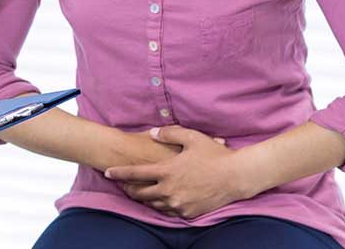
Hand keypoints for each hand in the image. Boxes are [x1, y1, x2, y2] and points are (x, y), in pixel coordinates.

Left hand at [104, 126, 259, 219]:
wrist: (236, 177)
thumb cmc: (215, 154)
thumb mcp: (192, 137)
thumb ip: (169, 134)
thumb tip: (153, 133)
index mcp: (167, 170)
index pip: (135, 173)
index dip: (119, 173)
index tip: (108, 172)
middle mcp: (169, 190)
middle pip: (140, 193)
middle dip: (128, 189)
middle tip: (122, 185)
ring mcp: (179, 203)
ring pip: (153, 204)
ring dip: (144, 199)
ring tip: (137, 193)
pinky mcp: (188, 213)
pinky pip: (168, 211)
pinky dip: (161, 206)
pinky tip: (159, 200)